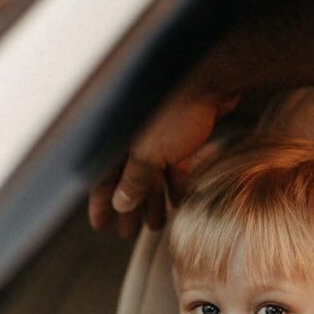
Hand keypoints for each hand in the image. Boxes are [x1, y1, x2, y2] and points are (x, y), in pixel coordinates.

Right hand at [87, 85, 238, 238]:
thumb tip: (121, 203)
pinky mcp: (184, 132)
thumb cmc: (176, 110)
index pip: (101, 175)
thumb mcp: (149, 153)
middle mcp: (135, 136)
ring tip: (157, 225)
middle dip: (128, 207)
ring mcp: (160, 134)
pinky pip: (175, 165)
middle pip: (126, 177)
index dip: (100, 202)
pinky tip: (180, 203)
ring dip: (153, 200)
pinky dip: (175, 184)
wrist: (213, 79)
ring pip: (152, 173)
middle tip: (129, 233)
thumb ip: (133, 180)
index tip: (100, 225)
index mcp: (118, 138)